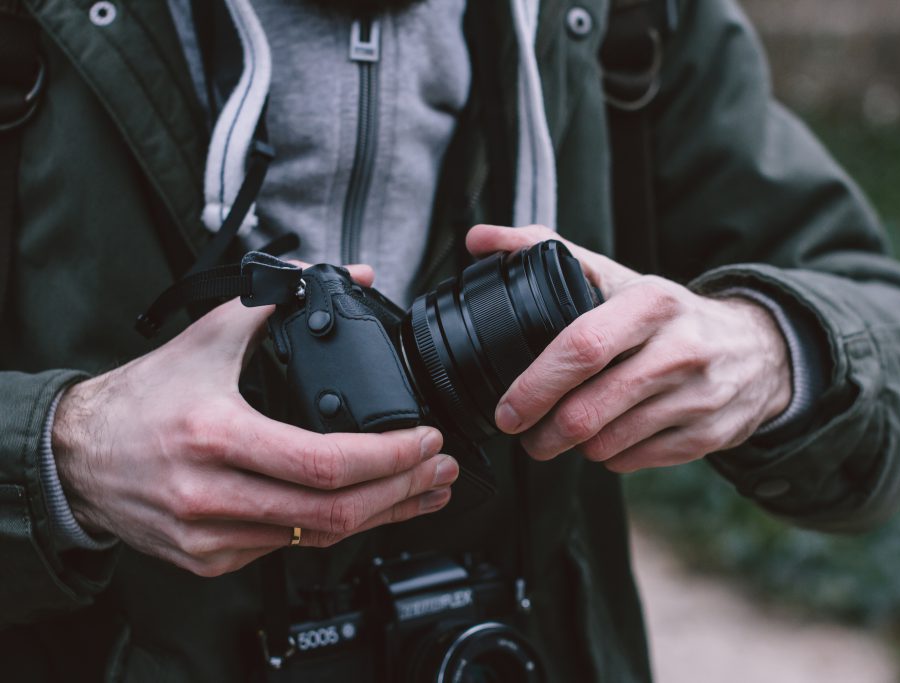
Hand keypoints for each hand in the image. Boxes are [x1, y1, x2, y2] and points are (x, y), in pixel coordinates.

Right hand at [53, 264, 458, 576]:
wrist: (79, 457)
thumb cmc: (143, 398)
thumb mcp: (208, 335)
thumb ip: (280, 299)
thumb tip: (353, 275)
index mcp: (215, 436)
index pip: (324, 464)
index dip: (388, 458)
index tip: (424, 440)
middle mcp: (211, 495)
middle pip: (332, 514)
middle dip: (402, 493)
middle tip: (439, 470)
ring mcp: (210, 536)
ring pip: (316, 539)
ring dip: (381, 516)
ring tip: (423, 492)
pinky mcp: (209, 560)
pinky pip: (287, 548)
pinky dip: (333, 527)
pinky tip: (367, 509)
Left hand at [466, 225, 791, 472]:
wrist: (758, 349)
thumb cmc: (667, 314)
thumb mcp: (617, 276)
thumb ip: (545, 251)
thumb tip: (478, 239)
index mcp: (652, 303)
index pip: (583, 347)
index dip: (536, 385)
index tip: (507, 410)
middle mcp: (680, 349)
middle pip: (589, 410)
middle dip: (542, 433)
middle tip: (522, 433)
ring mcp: (697, 397)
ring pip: (606, 443)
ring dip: (571, 446)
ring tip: (559, 434)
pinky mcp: (708, 436)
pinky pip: (632, 461)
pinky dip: (607, 456)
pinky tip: (605, 437)